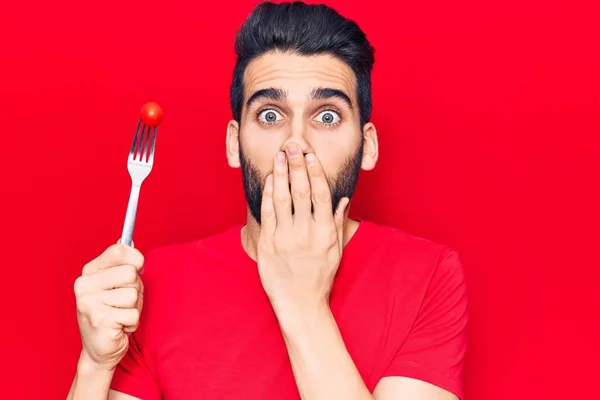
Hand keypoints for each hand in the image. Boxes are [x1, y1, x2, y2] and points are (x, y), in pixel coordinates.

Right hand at [73, 241, 143, 370]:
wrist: (100, 349)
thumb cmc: (114, 312)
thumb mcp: (119, 284)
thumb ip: (123, 263)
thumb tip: (127, 240)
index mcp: (89, 271)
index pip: (119, 250)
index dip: (136, 259)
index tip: (137, 268)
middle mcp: (84, 285)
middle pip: (131, 273)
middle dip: (135, 290)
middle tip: (123, 302)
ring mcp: (89, 303)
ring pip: (133, 295)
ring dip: (133, 308)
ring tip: (120, 315)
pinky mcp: (99, 320)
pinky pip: (132, 315)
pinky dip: (131, 323)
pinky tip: (118, 327)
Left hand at [257, 143, 349, 313]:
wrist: (300, 304)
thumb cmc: (320, 276)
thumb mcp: (336, 249)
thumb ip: (338, 221)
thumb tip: (343, 198)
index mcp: (325, 232)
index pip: (321, 195)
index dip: (315, 172)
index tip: (311, 155)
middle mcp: (305, 233)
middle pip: (300, 192)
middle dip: (296, 166)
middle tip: (293, 145)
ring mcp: (285, 238)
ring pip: (281, 199)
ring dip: (280, 174)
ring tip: (279, 155)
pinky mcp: (268, 244)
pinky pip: (267, 214)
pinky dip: (268, 195)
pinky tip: (270, 179)